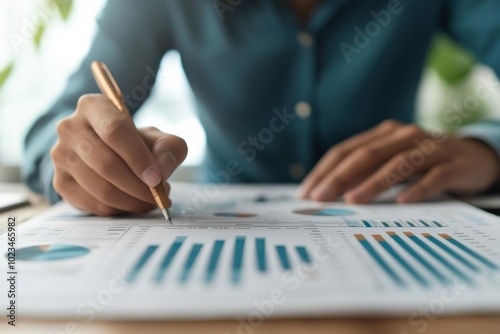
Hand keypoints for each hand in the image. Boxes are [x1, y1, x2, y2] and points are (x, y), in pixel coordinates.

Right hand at [51, 94, 187, 215]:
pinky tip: (133, 203)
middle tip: (159, 195)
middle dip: (138, 186)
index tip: (157, 178)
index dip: (138, 158)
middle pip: (106, 163)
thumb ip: (170, 148)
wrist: (111, 154)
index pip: (115, 131)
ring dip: (132, 201)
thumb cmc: (136, 143)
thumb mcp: (159, 138)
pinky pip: (93, 204)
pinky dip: (119, 209)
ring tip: (150, 199)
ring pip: (100, 188)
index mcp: (94, 106)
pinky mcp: (60, 182)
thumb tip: (162, 169)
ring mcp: (61, 155)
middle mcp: (70, 128)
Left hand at [298, 120, 499, 203]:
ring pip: (397, 163)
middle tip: (320, 198)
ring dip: (373, 183)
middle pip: (366, 155)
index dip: (324, 170)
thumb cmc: (422, 162)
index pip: (346, 150)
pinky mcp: (452, 164)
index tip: (306, 192)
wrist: (474, 156)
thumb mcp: (391, 162)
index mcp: (384, 134)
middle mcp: (404, 136)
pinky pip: (433, 177)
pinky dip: (417, 189)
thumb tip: (328, 192)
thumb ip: (364, 171)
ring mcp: (430, 148)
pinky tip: (402, 203)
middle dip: (339, 177)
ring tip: (353, 200)